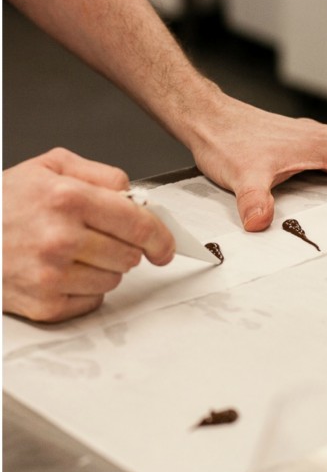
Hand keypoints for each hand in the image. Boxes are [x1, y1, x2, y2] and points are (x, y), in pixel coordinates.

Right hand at [3, 148, 174, 322]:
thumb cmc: (3, 204)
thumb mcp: (47, 168)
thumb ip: (98, 174)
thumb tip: (136, 195)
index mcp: (66, 198)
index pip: (139, 224)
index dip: (161, 238)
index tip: (165, 246)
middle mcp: (61, 237)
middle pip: (130, 255)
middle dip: (121, 247)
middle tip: (92, 239)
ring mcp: (53, 274)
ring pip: (115, 280)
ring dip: (101, 269)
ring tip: (67, 253)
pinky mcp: (47, 303)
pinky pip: (94, 301)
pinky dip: (83, 290)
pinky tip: (58, 272)